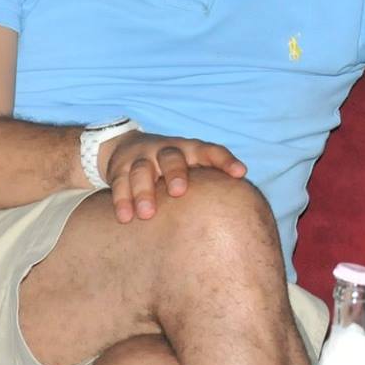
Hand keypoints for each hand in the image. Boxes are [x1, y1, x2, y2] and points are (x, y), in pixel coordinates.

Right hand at [100, 131, 247, 222]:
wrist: (126, 146)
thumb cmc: (172, 165)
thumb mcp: (192, 165)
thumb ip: (211, 180)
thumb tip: (244, 210)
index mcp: (190, 149)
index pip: (211, 150)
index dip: (226, 160)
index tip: (240, 173)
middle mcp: (167, 150)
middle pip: (172, 157)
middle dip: (176, 173)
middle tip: (179, 192)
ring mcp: (142, 158)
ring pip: (142, 171)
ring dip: (143, 192)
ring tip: (146, 214)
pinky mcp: (120, 167)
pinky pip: (119, 182)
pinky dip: (122, 200)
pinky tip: (125, 218)